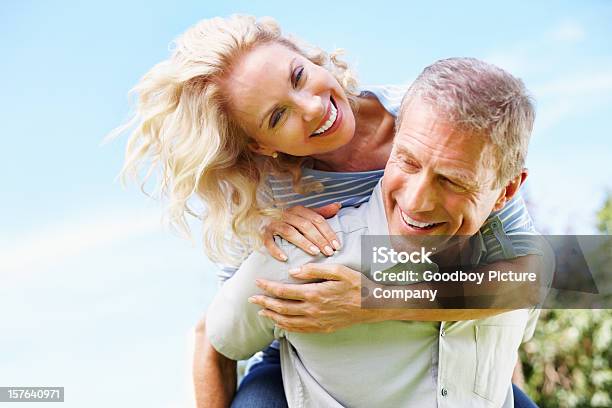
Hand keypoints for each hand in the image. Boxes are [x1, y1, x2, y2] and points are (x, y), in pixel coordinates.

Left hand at [249, 264, 373, 332]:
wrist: (372, 306)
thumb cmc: (356, 284)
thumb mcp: (338, 270)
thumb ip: (313, 270)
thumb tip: (292, 272)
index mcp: (315, 293)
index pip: (284, 291)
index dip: (268, 287)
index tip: (258, 282)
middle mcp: (313, 310)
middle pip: (281, 308)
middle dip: (264, 303)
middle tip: (251, 299)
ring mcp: (317, 321)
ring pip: (287, 321)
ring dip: (271, 316)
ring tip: (260, 311)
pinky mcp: (322, 328)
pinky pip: (298, 330)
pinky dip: (285, 327)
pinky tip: (279, 322)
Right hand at [262, 203, 341, 260]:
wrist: (262, 220)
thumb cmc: (290, 221)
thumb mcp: (305, 215)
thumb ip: (321, 212)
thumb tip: (338, 205)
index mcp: (299, 210)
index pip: (317, 219)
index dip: (328, 232)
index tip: (337, 246)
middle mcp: (286, 214)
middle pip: (305, 225)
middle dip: (319, 239)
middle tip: (329, 252)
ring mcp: (274, 224)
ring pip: (290, 232)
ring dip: (303, 242)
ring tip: (315, 253)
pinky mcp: (264, 233)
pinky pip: (269, 241)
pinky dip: (276, 250)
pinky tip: (285, 258)